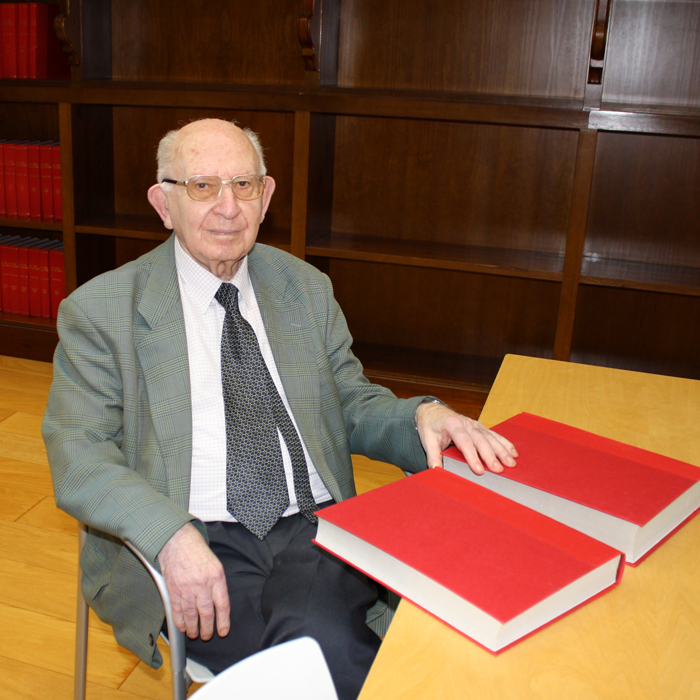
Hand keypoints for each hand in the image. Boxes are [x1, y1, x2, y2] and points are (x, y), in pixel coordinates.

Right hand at [158, 522, 229, 639]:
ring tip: (195, 634)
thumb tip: (217, 603)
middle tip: (207, 636)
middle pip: (206, 613)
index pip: (222, 604)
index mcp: (216, 576)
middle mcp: (202, 584)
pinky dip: (180, 622)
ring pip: (191, 615)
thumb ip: (217, 583)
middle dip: (207, 628)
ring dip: (193, 628)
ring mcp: (187, 588)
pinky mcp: (173, 590)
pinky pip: (177, 611)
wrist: (177, 540)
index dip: (223, 621)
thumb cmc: (196, 550)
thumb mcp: (214, 564)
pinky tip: (183, 627)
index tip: (223, 631)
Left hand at [415, 402, 517, 474]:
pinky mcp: (480, 427)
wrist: (432, 411)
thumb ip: (432, 455)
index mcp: (452, 425)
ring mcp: (474, 424)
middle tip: (499, 469)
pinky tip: (513, 452)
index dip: (472, 456)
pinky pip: (494, 435)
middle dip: (491, 455)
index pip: (464, 442)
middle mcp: (466, 423)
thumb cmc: (430, 425)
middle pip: (481, 440)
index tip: (479, 470)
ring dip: (502, 450)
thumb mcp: (427, 439)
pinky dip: (505, 443)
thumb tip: (435, 470)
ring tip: (511, 463)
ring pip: (491, 437)